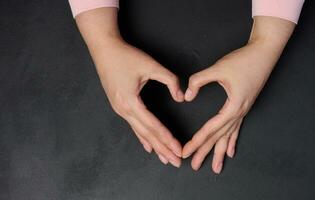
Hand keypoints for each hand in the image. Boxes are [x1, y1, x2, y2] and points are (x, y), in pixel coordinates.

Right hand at [75, 8, 183, 167]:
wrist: (105, 49)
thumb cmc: (126, 56)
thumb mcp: (151, 66)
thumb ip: (170, 81)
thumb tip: (181, 97)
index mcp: (130, 102)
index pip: (153, 126)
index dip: (167, 138)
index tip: (178, 149)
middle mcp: (123, 110)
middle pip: (147, 134)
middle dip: (163, 149)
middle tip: (176, 162)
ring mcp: (119, 109)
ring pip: (140, 133)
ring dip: (154, 146)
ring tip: (165, 158)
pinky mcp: (119, 106)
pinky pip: (133, 126)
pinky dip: (142, 138)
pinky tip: (148, 147)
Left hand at [182, 16, 295, 172]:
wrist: (265, 53)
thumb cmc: (243, 60)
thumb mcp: (218, 69)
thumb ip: (200, 80)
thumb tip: (187, 96)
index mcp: (232, 106)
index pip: (211, 129)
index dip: (196, 141)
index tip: (185, 151)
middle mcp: (238, 113)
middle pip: (219, 137)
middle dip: (206, 152)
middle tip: (194, 165)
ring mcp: (243, 111)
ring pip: (229, 137)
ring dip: (220, 152)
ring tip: (216, 168)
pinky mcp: (244, 106)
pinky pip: (237, 129)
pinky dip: (232, 141)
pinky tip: (231, 152)